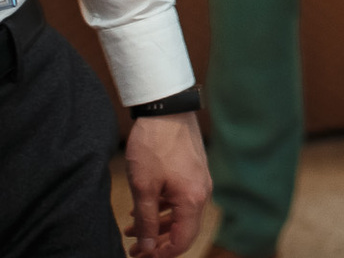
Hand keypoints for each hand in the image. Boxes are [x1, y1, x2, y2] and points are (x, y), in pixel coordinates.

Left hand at [122, 112, 210, 256]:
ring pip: (181, 214)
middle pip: (183, 229)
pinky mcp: (193, 171)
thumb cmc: (154, 146)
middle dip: (158, 242)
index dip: (161, 255)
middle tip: (134, 248)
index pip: (183, 241)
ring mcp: (199, 180)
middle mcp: (202, 192)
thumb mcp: (143, 188)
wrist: (166, 110)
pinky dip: (163, 208)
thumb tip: (147, 248)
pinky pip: (181, 198)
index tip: (140, 257)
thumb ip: (145, 221)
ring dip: (158, 225)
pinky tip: (143, 207)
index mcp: (192, 199)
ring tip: (131, 229)